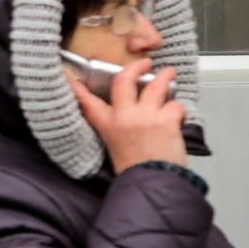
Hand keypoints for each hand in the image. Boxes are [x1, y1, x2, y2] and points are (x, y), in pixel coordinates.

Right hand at [67, 58, 187, 173]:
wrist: (151, 184)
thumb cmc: (134, 170)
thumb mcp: (113, 146)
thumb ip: (114, 127)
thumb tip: (121, 114)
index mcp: (107, 124)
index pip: (86, 101)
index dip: (76, 86)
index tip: (70, 76)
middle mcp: (123, 116)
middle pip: (124, 80)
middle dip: (135, 67)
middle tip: (144, 62)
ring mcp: (145, 116)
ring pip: (156, 85)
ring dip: (164, 76)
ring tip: (169, 73)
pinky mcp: (165, 120)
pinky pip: (175, 105)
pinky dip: (178, 109)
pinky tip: (177, 116)